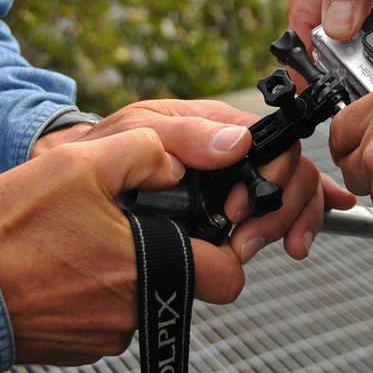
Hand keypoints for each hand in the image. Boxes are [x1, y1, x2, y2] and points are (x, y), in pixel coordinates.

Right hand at [0, 128, 245, 364]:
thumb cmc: (10, 228)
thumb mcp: (82, 163)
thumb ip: (147, 152)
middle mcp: (133, 312)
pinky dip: (92, 287)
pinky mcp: (76, 345)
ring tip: (81, 236)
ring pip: (141, 293)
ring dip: (124, 265)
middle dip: (166, 247)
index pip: (226, 276)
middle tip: (130, 219)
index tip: (206, 225)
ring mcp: (103, 335)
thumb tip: (181, 161)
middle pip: (181, 279)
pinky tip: (60, 261)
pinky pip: (105, 311)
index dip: (225, 247)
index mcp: (148, 267)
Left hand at [35, 99, 355, 261]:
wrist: (76, 180)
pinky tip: (297, 242)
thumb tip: (238, 143)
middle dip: (282, 208)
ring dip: (286, 224)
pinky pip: (280, 210)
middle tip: (245, 241)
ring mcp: (236, 179)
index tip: (237, 212)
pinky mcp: (233, 208)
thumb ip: (184, 134)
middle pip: (293, 170)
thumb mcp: (136, 130)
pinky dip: (296, 226)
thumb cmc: (103, 147)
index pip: (274, 140)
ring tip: (250, 250)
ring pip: (294, 194)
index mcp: (217, 123)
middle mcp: (235, 149)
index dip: (270, 177)